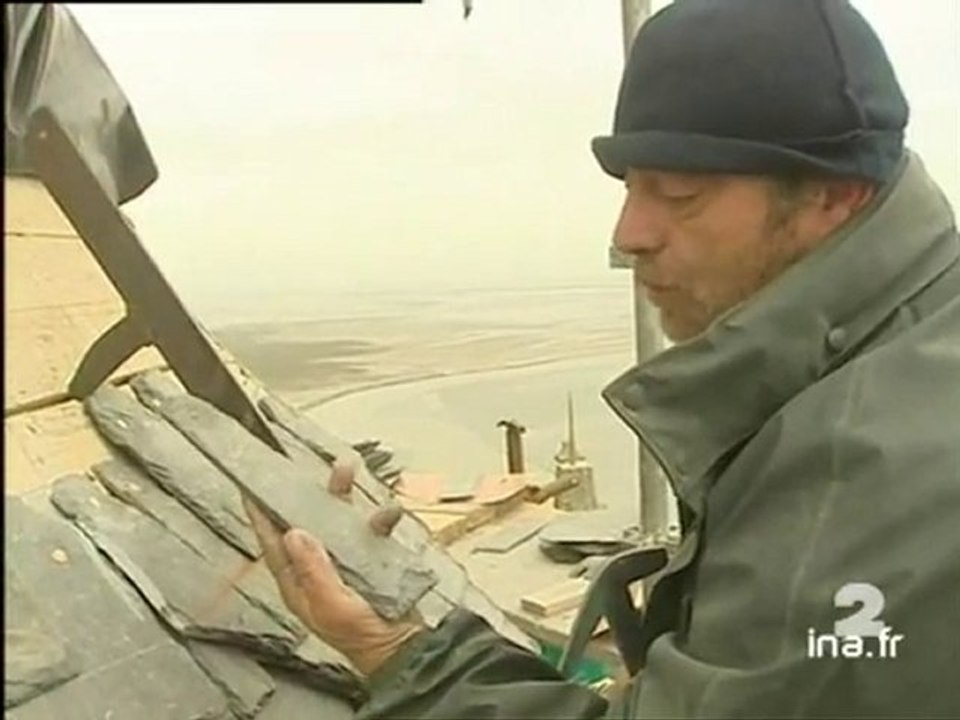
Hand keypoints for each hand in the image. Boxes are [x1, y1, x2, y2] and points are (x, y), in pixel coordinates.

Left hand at [244, 463, 424, 675]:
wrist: (403, 649)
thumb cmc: (362, 636)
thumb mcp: (331, 603)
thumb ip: (314, 568)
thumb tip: (293, 532)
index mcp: (298, 583)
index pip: (272, 542)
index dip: (259, 515)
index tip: (248, 487)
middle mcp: (318, 568)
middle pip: (306, 522)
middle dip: (305, 494)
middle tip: (301, 468)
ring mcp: (346, 562)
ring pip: (338, 518)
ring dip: (341, 494)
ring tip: (346, 469)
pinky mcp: (372, 558)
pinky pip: (373, 528)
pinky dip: (381, 516)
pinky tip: (389, 511)